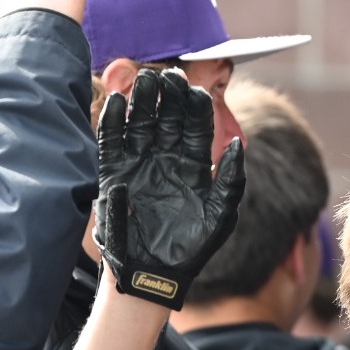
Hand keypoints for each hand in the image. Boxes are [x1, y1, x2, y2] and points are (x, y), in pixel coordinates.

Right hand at [94, 68, 245, 308]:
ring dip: (141, 101)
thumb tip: (237, 144)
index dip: (196, 107)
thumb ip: (231, 181)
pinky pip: (112, 142)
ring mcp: (139, 164)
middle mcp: (166, 159)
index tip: (196, 90)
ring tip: (143, 80)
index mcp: (193, 165)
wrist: (154, 274)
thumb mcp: (220, 216)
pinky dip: (112, 122)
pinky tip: (116, 103)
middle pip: (167, 117)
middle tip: (168, 75)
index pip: (196, 126)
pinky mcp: (114, 174)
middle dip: (168, 95)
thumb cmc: (192, 248)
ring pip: (140, 122)